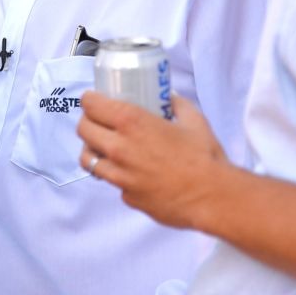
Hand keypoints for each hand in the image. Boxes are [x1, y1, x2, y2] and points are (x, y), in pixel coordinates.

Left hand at [77, 91, 230, 231]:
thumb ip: (176, 104)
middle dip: (88, 122)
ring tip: (105, 147)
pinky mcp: (127, 196)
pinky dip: (116, 174)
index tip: (94, 99)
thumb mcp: (193, 119)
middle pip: (83, 129)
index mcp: (132, 122)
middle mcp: (119, 148)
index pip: (91, 105)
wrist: (212, 197)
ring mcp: (120, 175)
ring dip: (94, 150)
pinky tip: (131, 171)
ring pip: (88, 159)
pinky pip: (112, 181)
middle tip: (99, 121)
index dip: (90, 100)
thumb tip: (169, 97)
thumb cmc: (204, 156)